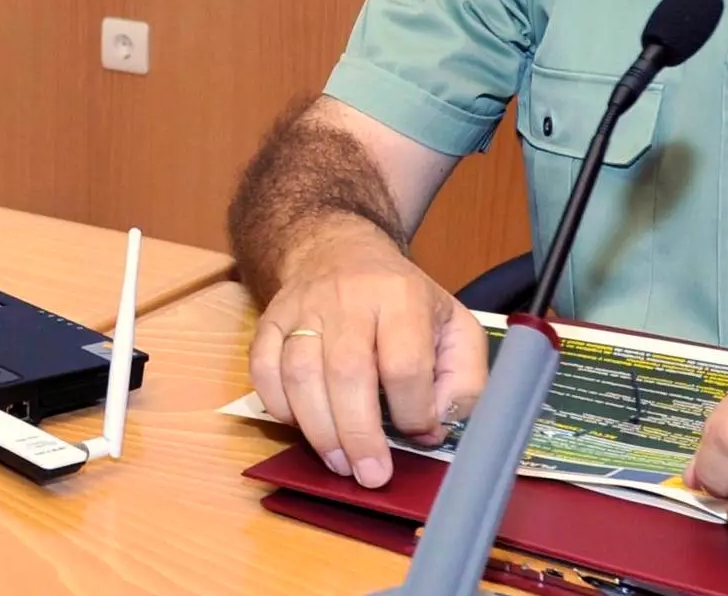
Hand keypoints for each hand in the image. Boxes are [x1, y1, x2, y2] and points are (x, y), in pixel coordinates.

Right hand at [248, 215, 489, 488]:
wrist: (341, 251)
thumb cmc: (404, 300)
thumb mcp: (454, 325)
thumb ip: (465, 378)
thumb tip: (438, 428)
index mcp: (401, 297)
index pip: (405, 362)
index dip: (413, 410)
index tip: (420, 433)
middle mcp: (348, 298)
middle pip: (347, 372)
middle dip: (359, 434)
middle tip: (371, 476)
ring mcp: (302, 308)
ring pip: (300, 374)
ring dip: (319, 431)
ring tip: (340, 464)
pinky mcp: (269, 320)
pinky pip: (262, 370)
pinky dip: (278, 408)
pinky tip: (303, 427)